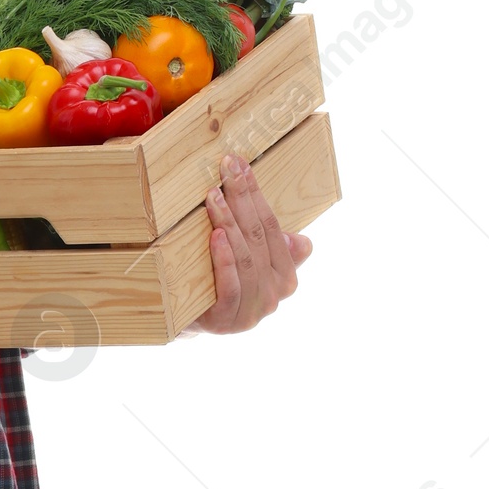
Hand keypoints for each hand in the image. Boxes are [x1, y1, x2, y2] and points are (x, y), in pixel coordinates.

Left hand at [191, 151, 312, 334]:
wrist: (187, 323)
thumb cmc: (218, 284)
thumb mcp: (248, 263)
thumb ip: (274, 251)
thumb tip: (300, 242)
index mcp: (286, 277)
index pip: (271, 226)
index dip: (256, 194)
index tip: (240, 165)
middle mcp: (275, 295)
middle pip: (259, 236)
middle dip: (242, 198)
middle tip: (227, 168)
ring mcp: (252, 310)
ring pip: (245, 258)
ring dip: (229, 222)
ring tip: (214, 196)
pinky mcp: (227, 320)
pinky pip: (230, 285)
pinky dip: (224, 258)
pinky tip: (216, 235)